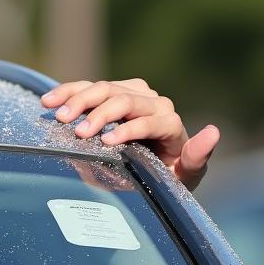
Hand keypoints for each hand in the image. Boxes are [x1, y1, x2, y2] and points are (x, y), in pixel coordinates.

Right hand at [40, 78, 219, 190]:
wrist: (157, 168)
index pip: (150, 120)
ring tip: (60, 118)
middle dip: (99, 114)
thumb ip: (197, 157)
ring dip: (79, 100)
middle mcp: (154, 102)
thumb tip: (214, 131)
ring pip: (104, 87)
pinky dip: (68, 92)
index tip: (106, 142)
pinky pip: (88, 86)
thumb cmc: (172, 178)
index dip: (129, 129)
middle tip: (77, 131)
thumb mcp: (188, 175)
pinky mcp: (114, 90)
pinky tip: (50, 101)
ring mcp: (133, 93)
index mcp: (171, 122)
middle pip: (124, 99)